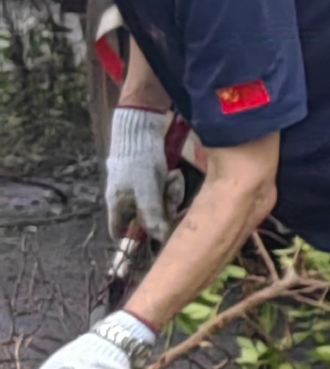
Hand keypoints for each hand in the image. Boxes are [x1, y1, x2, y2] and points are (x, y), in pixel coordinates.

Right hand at [102, 108, 174, 243]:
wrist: (140, 130)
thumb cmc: (139, 161)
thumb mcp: (146, 191)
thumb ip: (151, 215)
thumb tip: (159, 238)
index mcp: (118, 205)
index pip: (119, 231)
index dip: (135, 237)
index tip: (156, 236)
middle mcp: (126, 199)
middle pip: (149, 218)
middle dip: (164, 208)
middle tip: (170, 193)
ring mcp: (139, 188)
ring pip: (160, 203)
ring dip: (171, 193)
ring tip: (171, 178)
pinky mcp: (150, 178)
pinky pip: (165, 188)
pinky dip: (172, 182)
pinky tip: (173, 173)